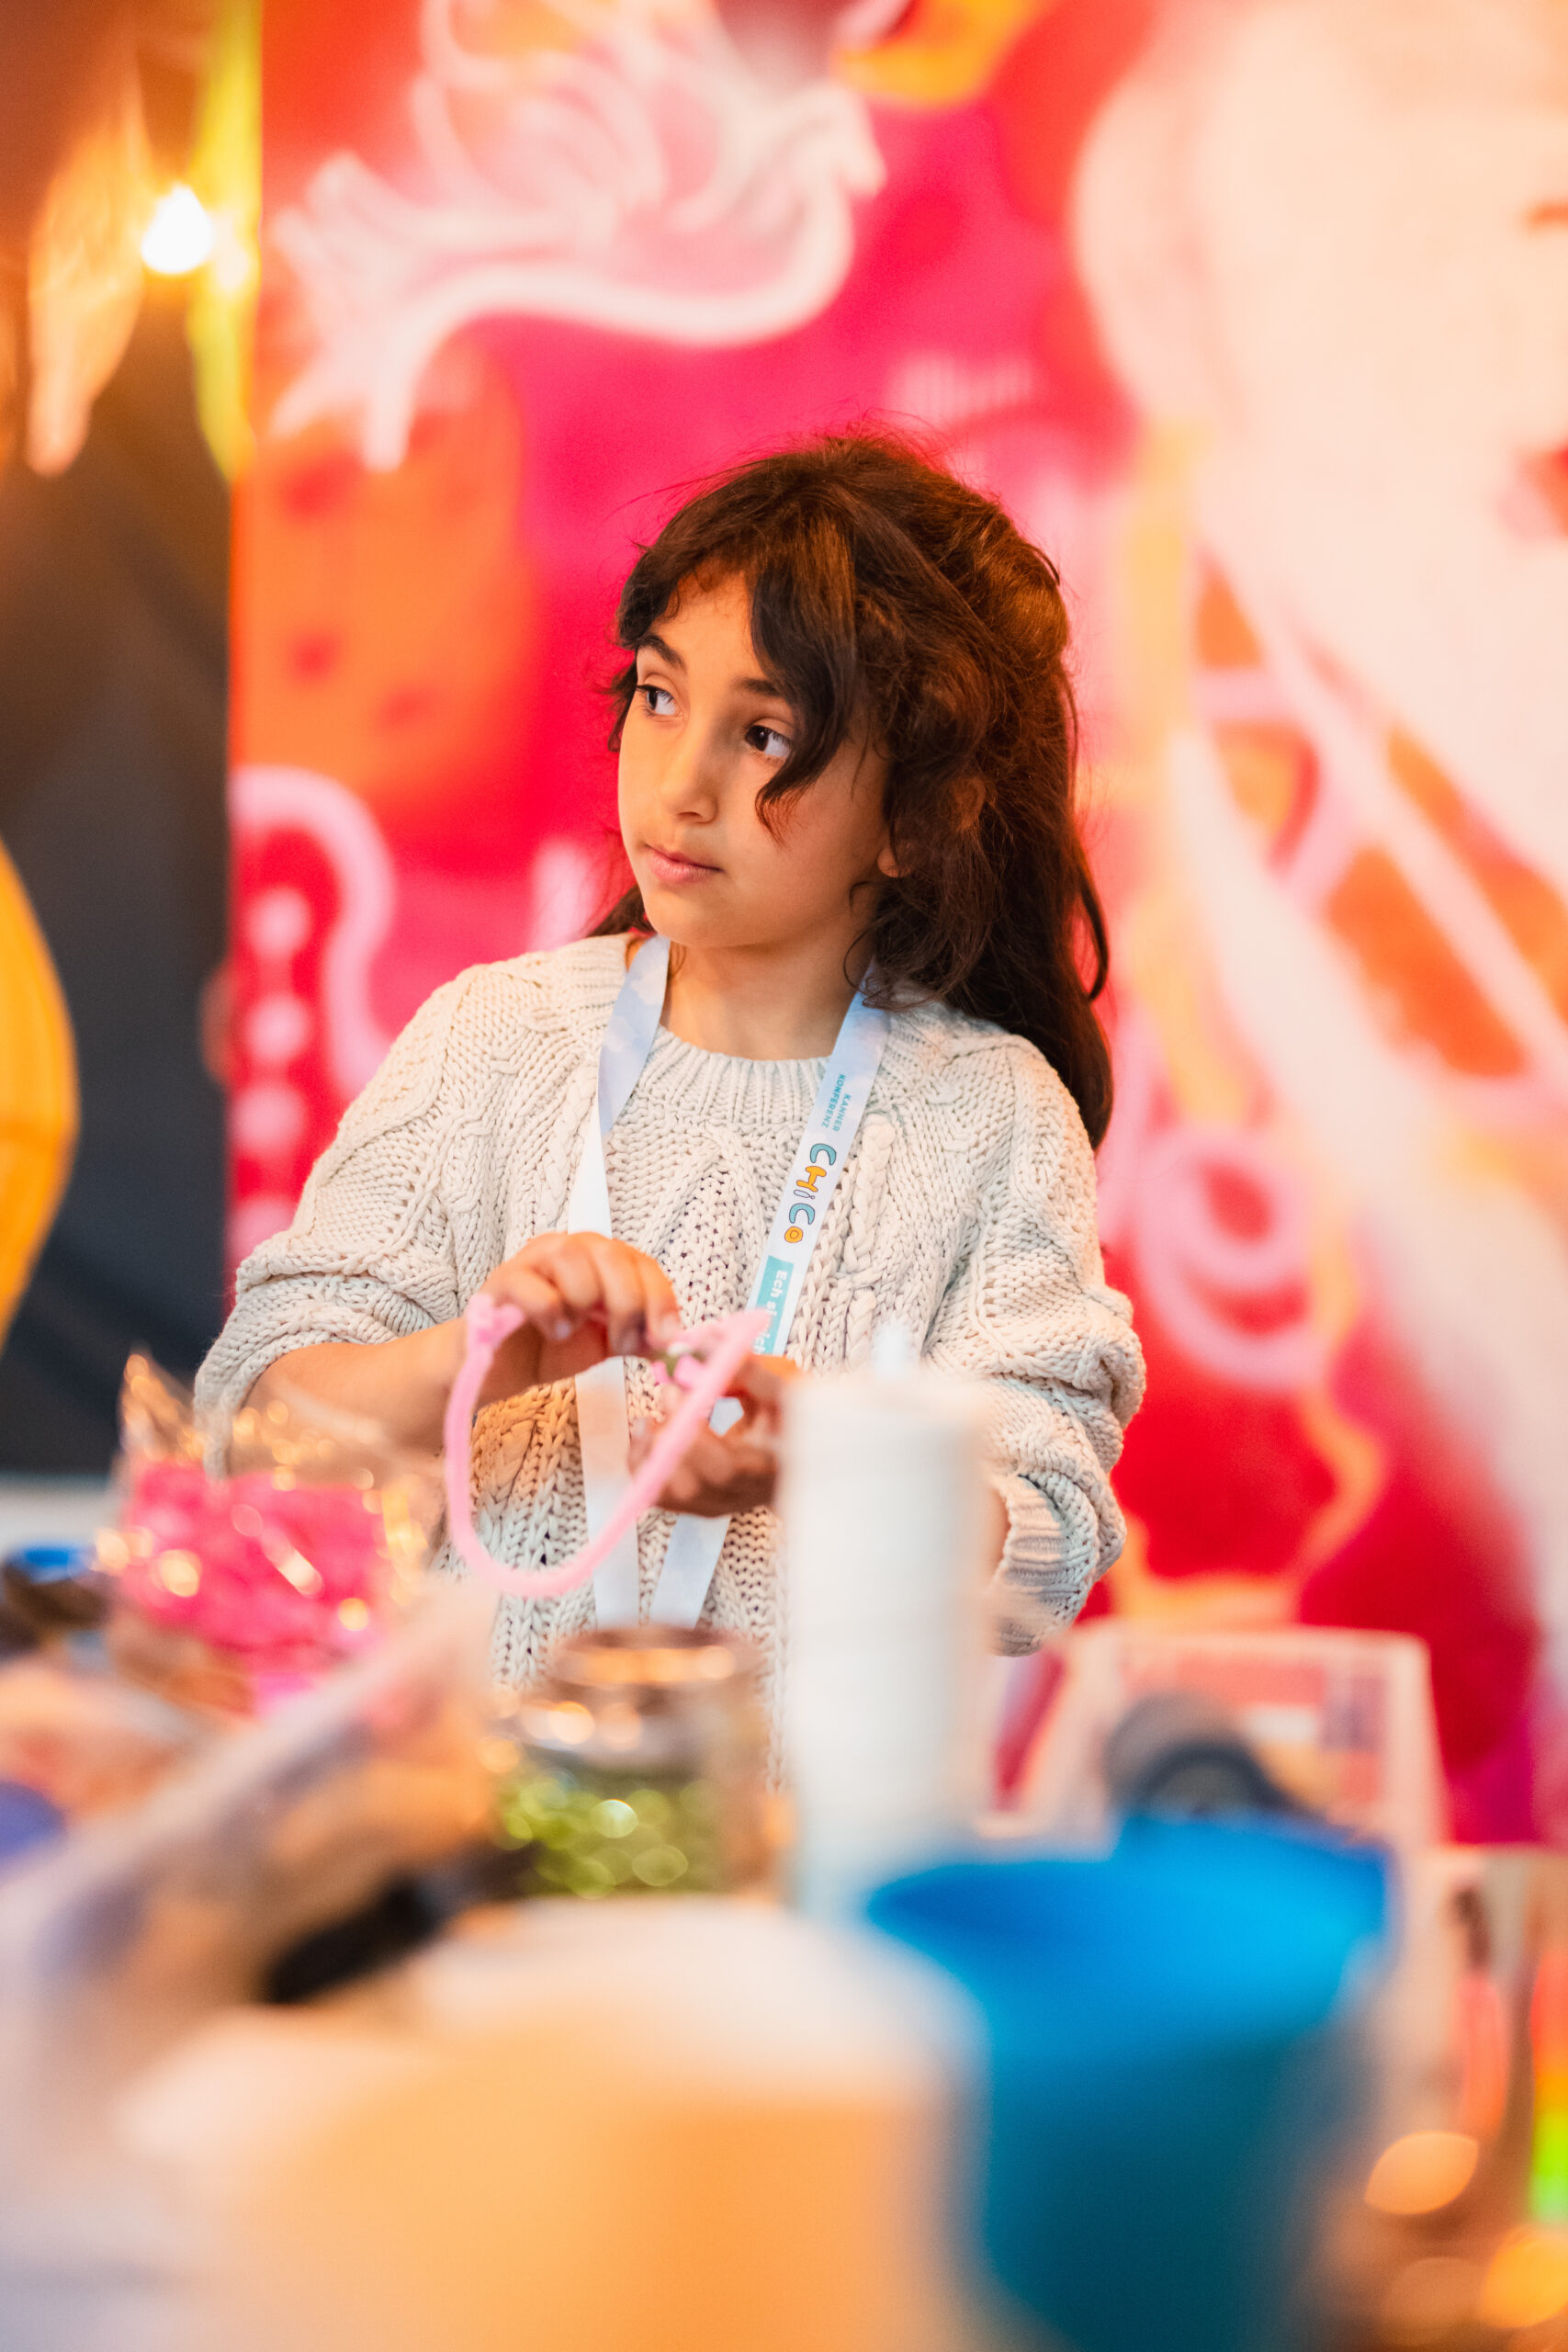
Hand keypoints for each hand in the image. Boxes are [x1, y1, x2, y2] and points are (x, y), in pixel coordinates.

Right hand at [477, 1233, 681, 1401]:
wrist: (498, 1367)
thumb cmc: (549, 1345)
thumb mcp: (606, 1342)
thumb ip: (642, 1337)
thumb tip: (680, 1344)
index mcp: (597, 1258)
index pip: (641, 1262)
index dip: (660, 1297)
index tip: (668, 1336)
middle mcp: (567, 1248)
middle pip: (613, 1256)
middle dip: (628, 1305)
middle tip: (621, 1343)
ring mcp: (531, 1261)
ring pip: (573, 1260)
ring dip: (586, 1305)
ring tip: (575, 1333)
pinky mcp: (501, 1283)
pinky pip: (534, 1288)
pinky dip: (551, 1313)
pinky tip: (552, 1332)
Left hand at [628, 1353, 799, 1517]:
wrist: (791, 1453)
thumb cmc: (790, 1421)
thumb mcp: (784, 1389)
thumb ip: (747, 1370)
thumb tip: (707, 1341)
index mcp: (766, 1469)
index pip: (722, 1468)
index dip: (692, 1434)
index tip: (676, 1392)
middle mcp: (737, 1494)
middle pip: (688, 1487)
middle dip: (664, 1440)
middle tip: (665, 1396)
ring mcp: (713, 1503)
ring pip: (666, 1493)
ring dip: (648, 1452)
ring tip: (651, 1418)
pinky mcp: (695, 1502)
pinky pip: (656, 1493)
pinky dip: (643, 1462)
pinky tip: (648, 1432)